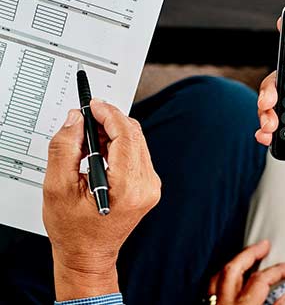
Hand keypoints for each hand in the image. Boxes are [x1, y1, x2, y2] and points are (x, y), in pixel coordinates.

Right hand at [43, 99, 160, 300]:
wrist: (89, 255)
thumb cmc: (74, 231)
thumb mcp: (58, 188)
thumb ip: (65, 148)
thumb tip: (76, 120)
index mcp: (128, 187)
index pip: (126, 135)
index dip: (109, 114)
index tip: (94, 105)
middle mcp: (146, 185)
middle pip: (134, 134)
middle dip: (110, 121)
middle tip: (87, 118)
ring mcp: (150, 186)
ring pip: (136, 141)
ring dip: (114, 132)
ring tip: (89, 139)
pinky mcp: (148, 185)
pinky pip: (137, 152)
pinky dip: (119, 144)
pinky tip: (101, 151)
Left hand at [208, 240, 284, 304]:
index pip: (261, 280)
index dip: (279, 271)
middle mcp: (224, 303)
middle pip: (234, 269)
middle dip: (250, 253)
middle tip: (264, 245)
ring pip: (217, 276)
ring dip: (232, 263)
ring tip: (244, 256)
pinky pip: (208, 289)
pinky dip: (219, 279)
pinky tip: (225, 281)